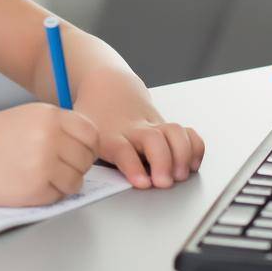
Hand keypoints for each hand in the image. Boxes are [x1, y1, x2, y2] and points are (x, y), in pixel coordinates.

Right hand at [0, 103, 100, 206]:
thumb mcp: (24, 119)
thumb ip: (55, 127)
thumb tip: (88, 146)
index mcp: (47, 115)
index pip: (90, 133)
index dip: (88, 146)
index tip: (78, 153)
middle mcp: (48, 136)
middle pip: (86, 157)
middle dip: (77, 166)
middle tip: (56, 168)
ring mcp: (43, 163)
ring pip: (76, 179)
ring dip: (64, 182)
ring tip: (38, 176)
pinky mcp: (35, 189)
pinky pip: (59, 195)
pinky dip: (49, 195)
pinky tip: (27, 185)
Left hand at [77, 83, 204, 189]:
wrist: (108, 87)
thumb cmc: (93, 117)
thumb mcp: (79, 135)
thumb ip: (81, 156)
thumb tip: (77, 180)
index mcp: (109, 135)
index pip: (122, 149)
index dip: (133, 166)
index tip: (143, 183)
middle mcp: (133, 129)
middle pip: (152, 139)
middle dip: (163, 161)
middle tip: (165, 182)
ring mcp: (152, 125)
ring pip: (174, 132)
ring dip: (182, 155)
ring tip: (181, 175)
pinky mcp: (165, 125)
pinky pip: (187, 132)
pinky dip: (194, 147)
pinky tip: (192, 164)